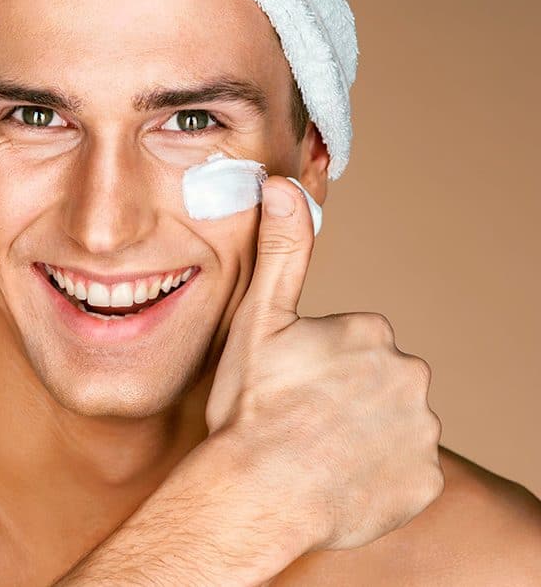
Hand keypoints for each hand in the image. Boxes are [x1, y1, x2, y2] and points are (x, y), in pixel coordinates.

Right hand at [204, 176, 443, 551]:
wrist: (261, 492)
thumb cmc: (252, 407)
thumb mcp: (258, 320)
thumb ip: (281, 252)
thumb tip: (283, 185)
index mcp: (370, 333)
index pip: (351, 343)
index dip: (315, 366)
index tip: (287, 386)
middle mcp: (409, 374)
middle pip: (376, 382)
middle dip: (345, 398)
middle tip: (299, 420)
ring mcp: (422, 431)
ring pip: (392, 426)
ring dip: (362, 437)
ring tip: (314, 454)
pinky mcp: (426, 480)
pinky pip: (405, 472)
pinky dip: (378, 477)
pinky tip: (338, 481)